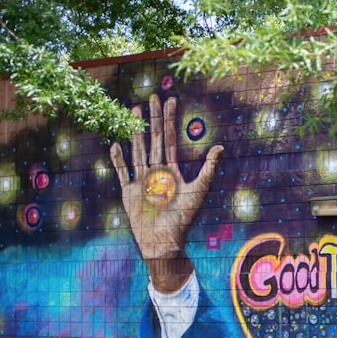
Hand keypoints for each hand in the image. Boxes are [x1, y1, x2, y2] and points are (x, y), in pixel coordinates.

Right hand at [110, 94, 222, 292]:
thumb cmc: (184, 218)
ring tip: (133, 112)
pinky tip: (116, 144)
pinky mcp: (129, 191)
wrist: (165, 240)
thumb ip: (209, 169)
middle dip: (152, 118)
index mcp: (172, 170)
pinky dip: (119, 159)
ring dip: (135, 132)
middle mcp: (156, 171)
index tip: (170, 100)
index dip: (169, 120)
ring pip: (137, 150)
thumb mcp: (199, 190)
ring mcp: (142, 180)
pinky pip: (123, 172)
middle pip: (153, 139)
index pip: (170, 139)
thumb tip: (220, 147)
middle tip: (151, 97)